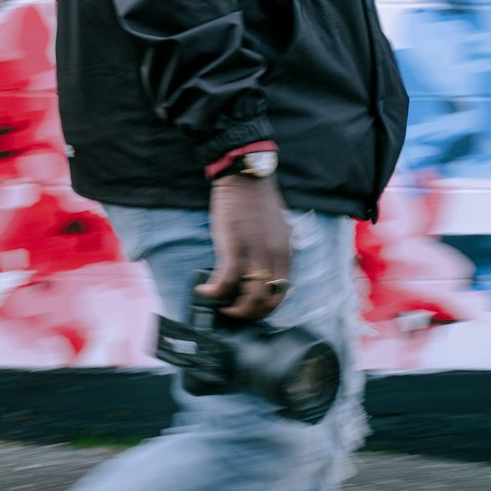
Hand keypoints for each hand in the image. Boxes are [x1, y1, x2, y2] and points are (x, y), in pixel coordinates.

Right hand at [199, 175, 291, 321]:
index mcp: (286, 252)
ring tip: (222, 308)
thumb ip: (273, 251)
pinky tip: (204, 291)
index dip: (266, 307)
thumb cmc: (257, 202)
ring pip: (251, 296)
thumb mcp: (277, 230)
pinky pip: (226, 279)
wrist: (245, 177)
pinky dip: (215, 291)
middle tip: (235, 314)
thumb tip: (262, 271)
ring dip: (236, 310)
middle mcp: (274, 256)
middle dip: (251, 314)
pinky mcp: (234, 246)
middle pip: (268, 300)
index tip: (252, 310)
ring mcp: (255, 252)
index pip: (281, 292)